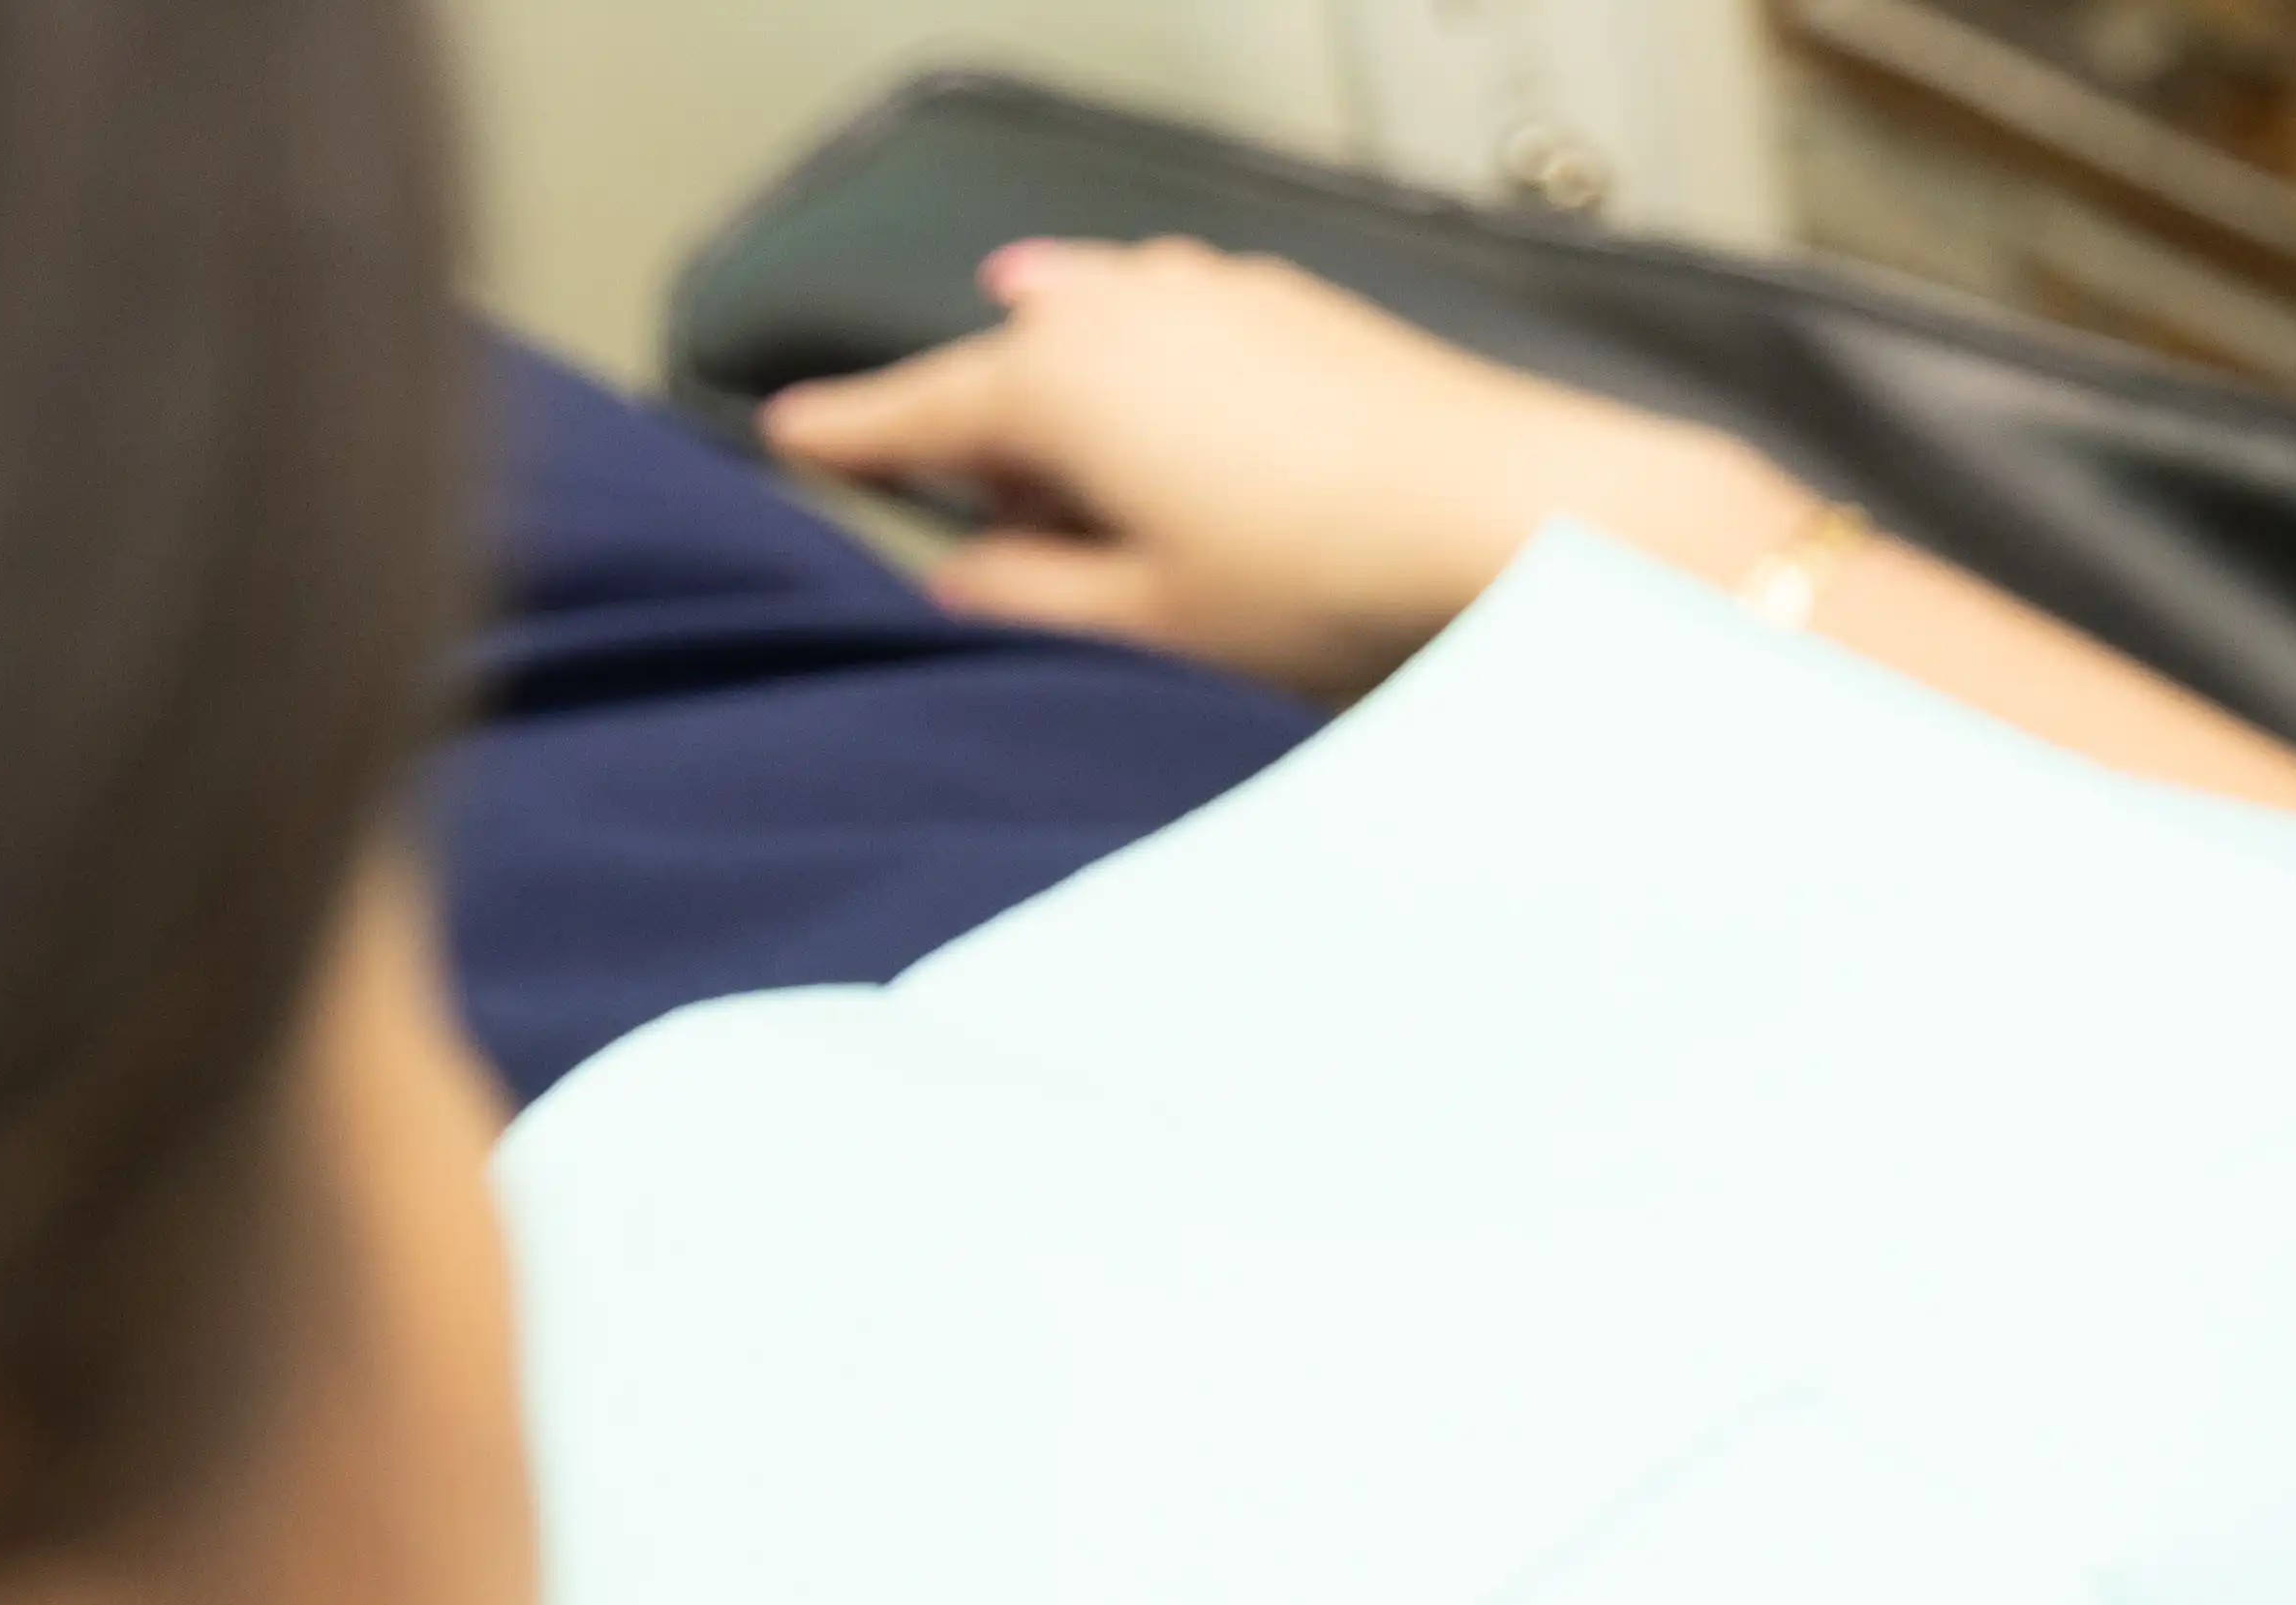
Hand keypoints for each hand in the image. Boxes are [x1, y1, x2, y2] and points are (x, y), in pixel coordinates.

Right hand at [752, 235, 1803, 699]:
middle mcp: (1115, 308)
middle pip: (999, 377)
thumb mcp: (1146, 623)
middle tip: (1040, 559)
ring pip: (1085, 343)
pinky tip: (1193, 443)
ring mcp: (1202, 290)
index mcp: (1052, 384)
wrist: (1508, 513)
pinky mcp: (1281, 303)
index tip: (786, 438)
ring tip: (1134, 517)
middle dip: (996, 459)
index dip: (840, 437)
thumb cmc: (1337, 574)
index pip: (906, 413)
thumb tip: (960, 576)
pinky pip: (1169, 331)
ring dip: (1079, 420)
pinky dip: (1151, 381)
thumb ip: (1023, 596)